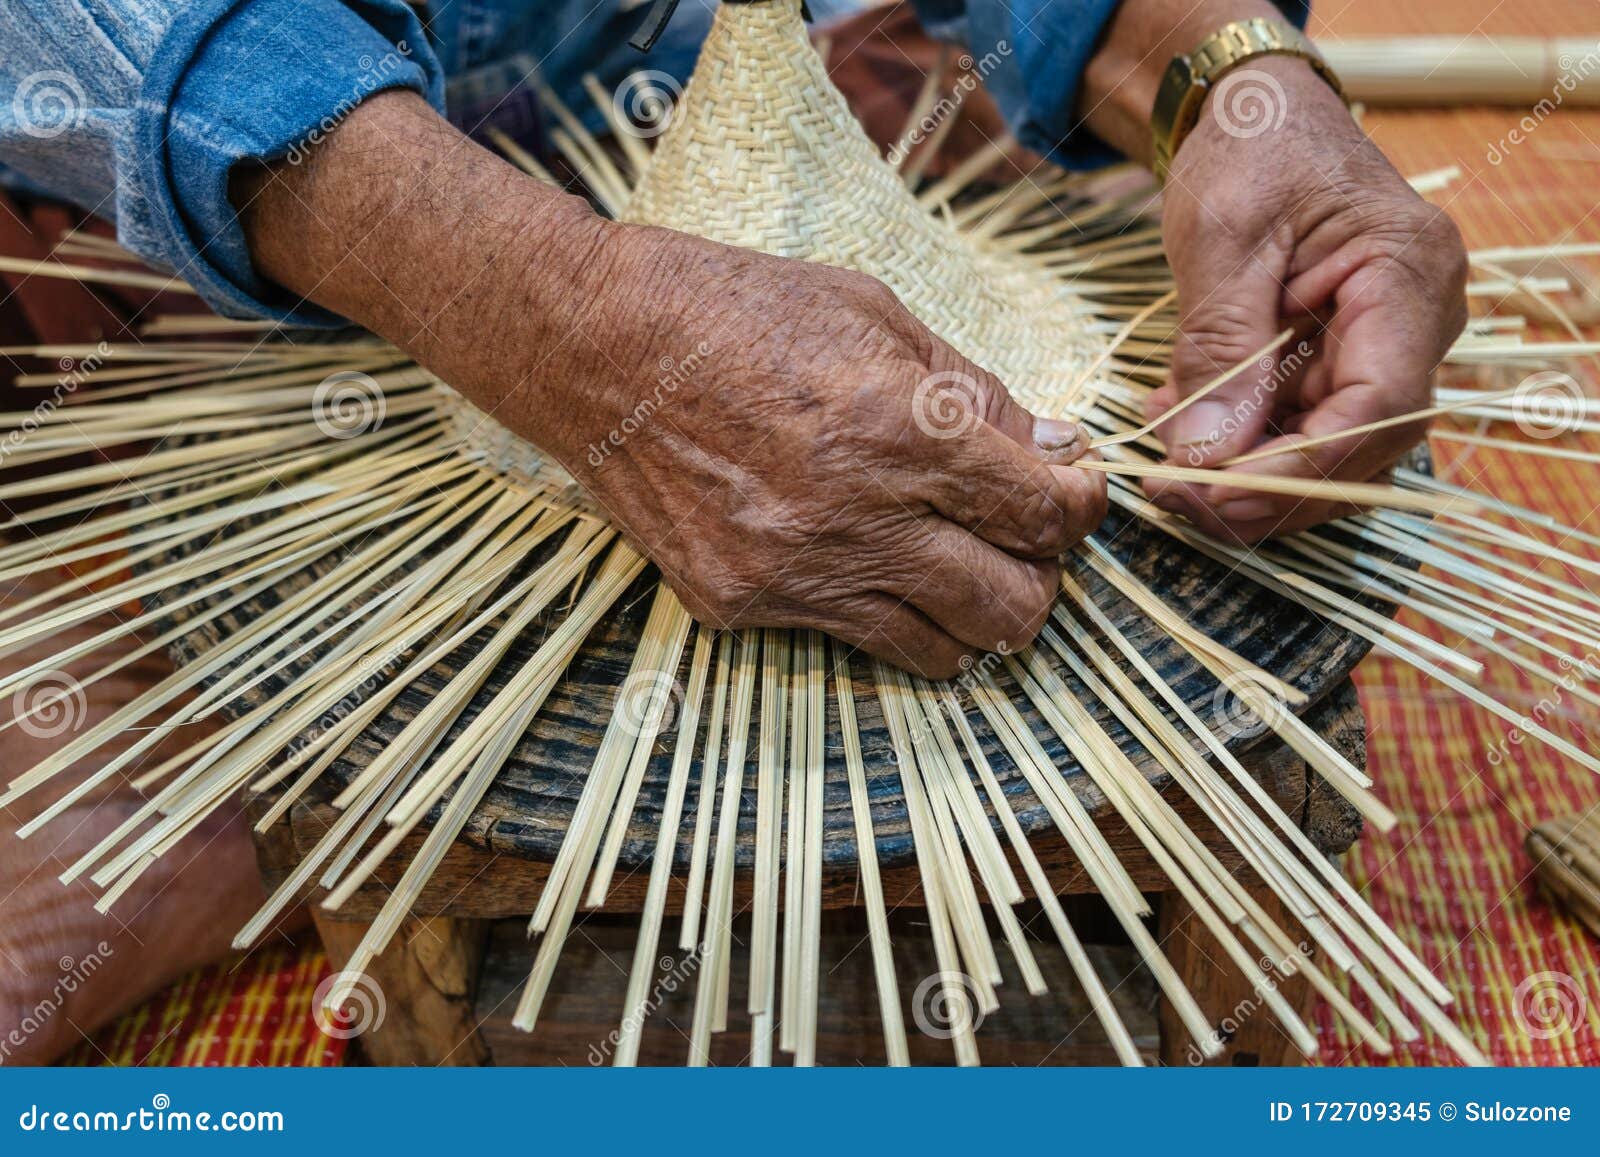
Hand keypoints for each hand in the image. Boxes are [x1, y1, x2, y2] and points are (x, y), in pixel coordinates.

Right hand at [525, 225, 1106, 676]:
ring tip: (950, 560)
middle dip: (1040, 577)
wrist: (594, 349)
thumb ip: (977, 395)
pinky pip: (849, 637)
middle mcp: (856, 519)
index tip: (1075, 492)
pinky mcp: (741, 606)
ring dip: (967, 610)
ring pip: (941, 651)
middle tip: (1021, 539)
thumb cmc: (738, 310)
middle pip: (1012, 609)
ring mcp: (794, 576)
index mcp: (903, 430)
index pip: (1044, 516)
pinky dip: (876, 607)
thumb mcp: (877, 315)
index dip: (1082, 508)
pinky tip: (857, 553)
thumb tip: (1053, 452)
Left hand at [1143, 55, 1468, 540]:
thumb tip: (1205, 458)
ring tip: (1160, 455)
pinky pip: (1296, 425)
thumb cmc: (1250, 150)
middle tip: (1171, 495)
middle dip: (1265, 486)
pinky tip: (1173, 422)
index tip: (1216, 493)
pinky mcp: (1338, 361)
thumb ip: (1218, 349)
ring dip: (1241, 470)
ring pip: (1326, 450)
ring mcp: (1380, 345)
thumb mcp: (1222, 240)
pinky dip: (1234, 440)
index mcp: (1409, 275)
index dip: (1302, 468)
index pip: (1379, 405)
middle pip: (1360, 443)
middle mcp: (1416, 321)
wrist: (1254, 116)